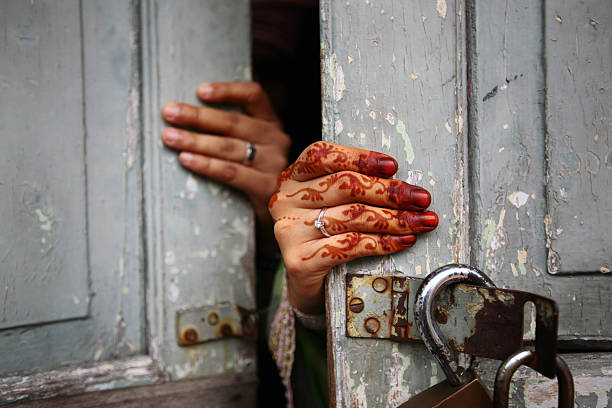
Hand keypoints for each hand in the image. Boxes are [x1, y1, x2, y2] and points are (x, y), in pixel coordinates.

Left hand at [161, 82, 289, 224]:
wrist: (283, 214)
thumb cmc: (257, 176)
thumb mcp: (252, 148)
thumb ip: (231, 131)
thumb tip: (185, 117)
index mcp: (271, 124)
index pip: (254, 96)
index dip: (227, 91)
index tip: (199, 91)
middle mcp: (276, 140)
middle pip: (234, 122)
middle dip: (197, 116)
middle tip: (168, 113)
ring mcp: (274, 164)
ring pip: (228, 147)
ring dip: (195, 141)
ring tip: (169, 137)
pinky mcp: (267, 188)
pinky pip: (231, 172)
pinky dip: (206, 165)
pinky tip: (186, 160)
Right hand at [269, 142, 438, 313]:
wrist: (309, 284)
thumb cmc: (326, 235)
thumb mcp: (332, 202)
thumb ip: (353, 185)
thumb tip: (402, 182)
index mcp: (293, 177)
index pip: (322, 155)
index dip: (360, 157)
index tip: (393, 166)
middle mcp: (287, 200)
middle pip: (345, 186)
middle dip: (389, 192)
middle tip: (421, 198)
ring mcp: (290, 230)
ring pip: (352, 216)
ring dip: (394, 219)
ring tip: (421, 221)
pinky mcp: (300, 259)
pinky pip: (350, 246)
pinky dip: (382, 242)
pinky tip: (403, 241)